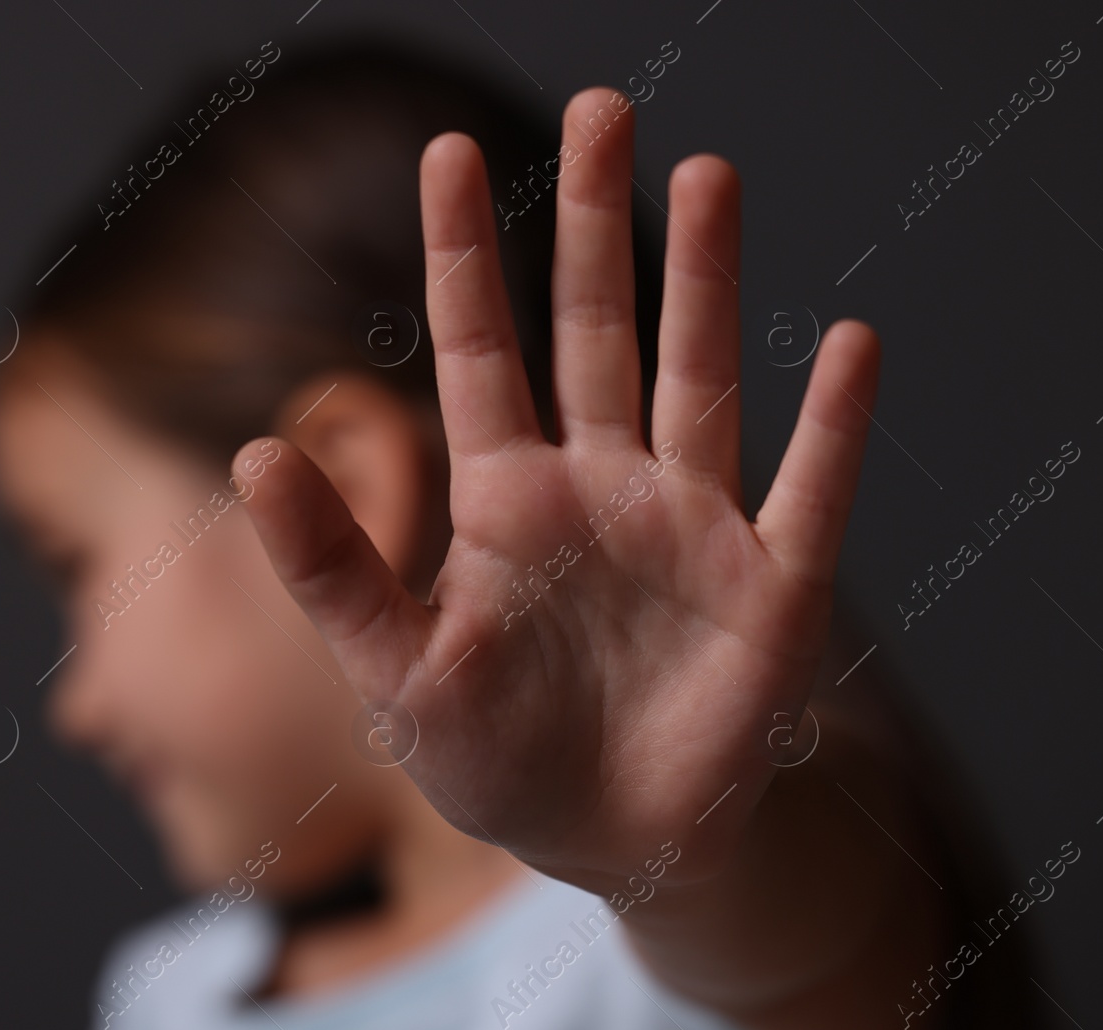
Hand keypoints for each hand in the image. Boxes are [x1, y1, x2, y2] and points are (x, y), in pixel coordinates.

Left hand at [237, 86, 879, 890]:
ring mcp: (692, 527)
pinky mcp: (772, 587)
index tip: (449, 151)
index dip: (466, 255)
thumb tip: (253, 453)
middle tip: (603, 112)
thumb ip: (334, 569)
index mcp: (509, 501)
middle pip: (598, 332)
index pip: (482, 351)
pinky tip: (850, 343)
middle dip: (596, 225)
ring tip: (708, 175)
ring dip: (707, 283)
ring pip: (700, 379)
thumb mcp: (397, 672)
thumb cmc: (501, 763)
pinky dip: (834, 424)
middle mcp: (604, 488)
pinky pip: (809, 491)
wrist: (619, 845)